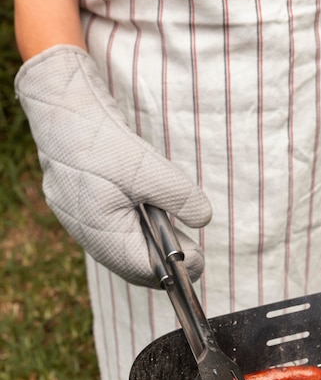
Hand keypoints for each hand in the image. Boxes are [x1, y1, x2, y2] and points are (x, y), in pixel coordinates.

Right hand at [15, 45, 211, 286]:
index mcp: (102, 235)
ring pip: (124, 247)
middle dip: (164, 257)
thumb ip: (180, 198)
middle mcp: (88, 236)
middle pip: (135, 263)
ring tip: (171, 225)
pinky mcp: (81, 209)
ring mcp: (81, 224)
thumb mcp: (147, 168)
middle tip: (193, 246)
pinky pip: (113, 230)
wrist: (58, 108)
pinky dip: (135, 226)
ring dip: (150, 241)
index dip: (176, 268)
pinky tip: (146, 207)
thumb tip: (203, 219)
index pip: (145, 271)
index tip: (200, 256)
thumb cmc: (97, 140)